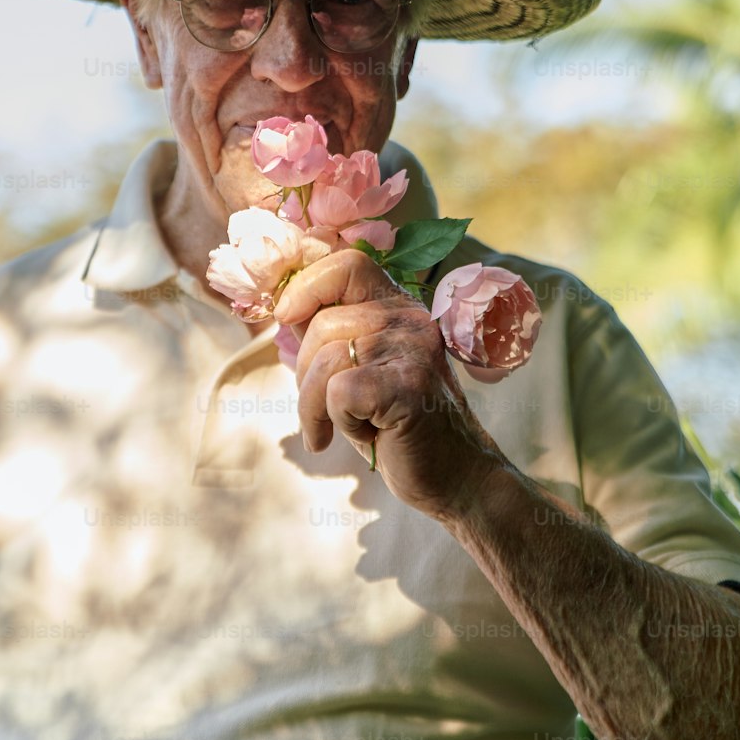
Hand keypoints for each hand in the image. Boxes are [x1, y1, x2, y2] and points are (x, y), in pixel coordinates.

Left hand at [273, 248, 508, 518]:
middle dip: (304, 374)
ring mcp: (413, 350)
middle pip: (323, 321)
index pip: (348, 263)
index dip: (308, 285)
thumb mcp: (362, 368)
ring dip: (314, 406)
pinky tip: (367, 436)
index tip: (286, 318)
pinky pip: (339, 392)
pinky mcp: (408, 386)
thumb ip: (330, 334)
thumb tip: (283, 309)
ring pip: (326, 358)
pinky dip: (340, 422)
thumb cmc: (398, 424)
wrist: (456, 475)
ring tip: (337, 430)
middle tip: (319, 412)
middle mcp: (410, 319)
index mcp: (399, 307)